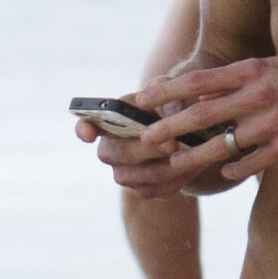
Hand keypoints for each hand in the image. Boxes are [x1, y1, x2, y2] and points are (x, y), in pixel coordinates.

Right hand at [73, 74, 240, 201]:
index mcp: (109, 122)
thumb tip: (149, 101)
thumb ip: (160, 90)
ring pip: (139, 177)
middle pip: (116, 154)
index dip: (84, 130)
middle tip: (172, 143)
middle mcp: (110, 150)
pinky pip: (157, 190)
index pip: (85, 125)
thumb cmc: (171, 103)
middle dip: (145, 150)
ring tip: (191, 155)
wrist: (189, 130)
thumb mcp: (169, 88)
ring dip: (166, 167)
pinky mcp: (144, 190)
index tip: (89, 133)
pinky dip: (177, 179)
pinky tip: (194, 166)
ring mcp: (124, 173)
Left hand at [142, 53, 277, 184]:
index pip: (199, 81)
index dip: (167, 91)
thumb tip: (201, 97)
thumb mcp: (273, 69)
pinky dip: (234, 169)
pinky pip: (250, 163)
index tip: (141, 98)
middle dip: (170, 128)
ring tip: (176, 163)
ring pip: (222, 145)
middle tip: (146, 139)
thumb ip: (238, 83)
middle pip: (202, 115)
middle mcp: (258, 96)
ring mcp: (272, 124)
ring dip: (195, 156)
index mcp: (252, 71)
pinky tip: (225, 172)